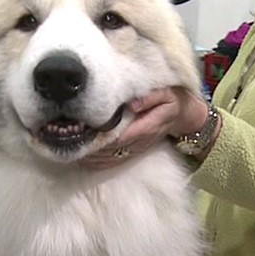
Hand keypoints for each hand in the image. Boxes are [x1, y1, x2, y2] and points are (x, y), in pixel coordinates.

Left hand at [81, 87, 202, 168]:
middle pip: (110, 150)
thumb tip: (131, 104)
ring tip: (72, 150)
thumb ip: (150, 98)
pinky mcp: (133, 151)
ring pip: (110, 158)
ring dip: (92, 157)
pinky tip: (84, 157)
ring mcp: (136, 148)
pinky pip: (114, 161)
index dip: (101, 137)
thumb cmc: (172, 100)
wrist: (184, 115)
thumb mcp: (165, 94)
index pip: (119, 137)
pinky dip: (98, 161)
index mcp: (146, 127)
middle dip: (91, 148)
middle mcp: (139, 141)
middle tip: (70, 140)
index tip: (84, 133)